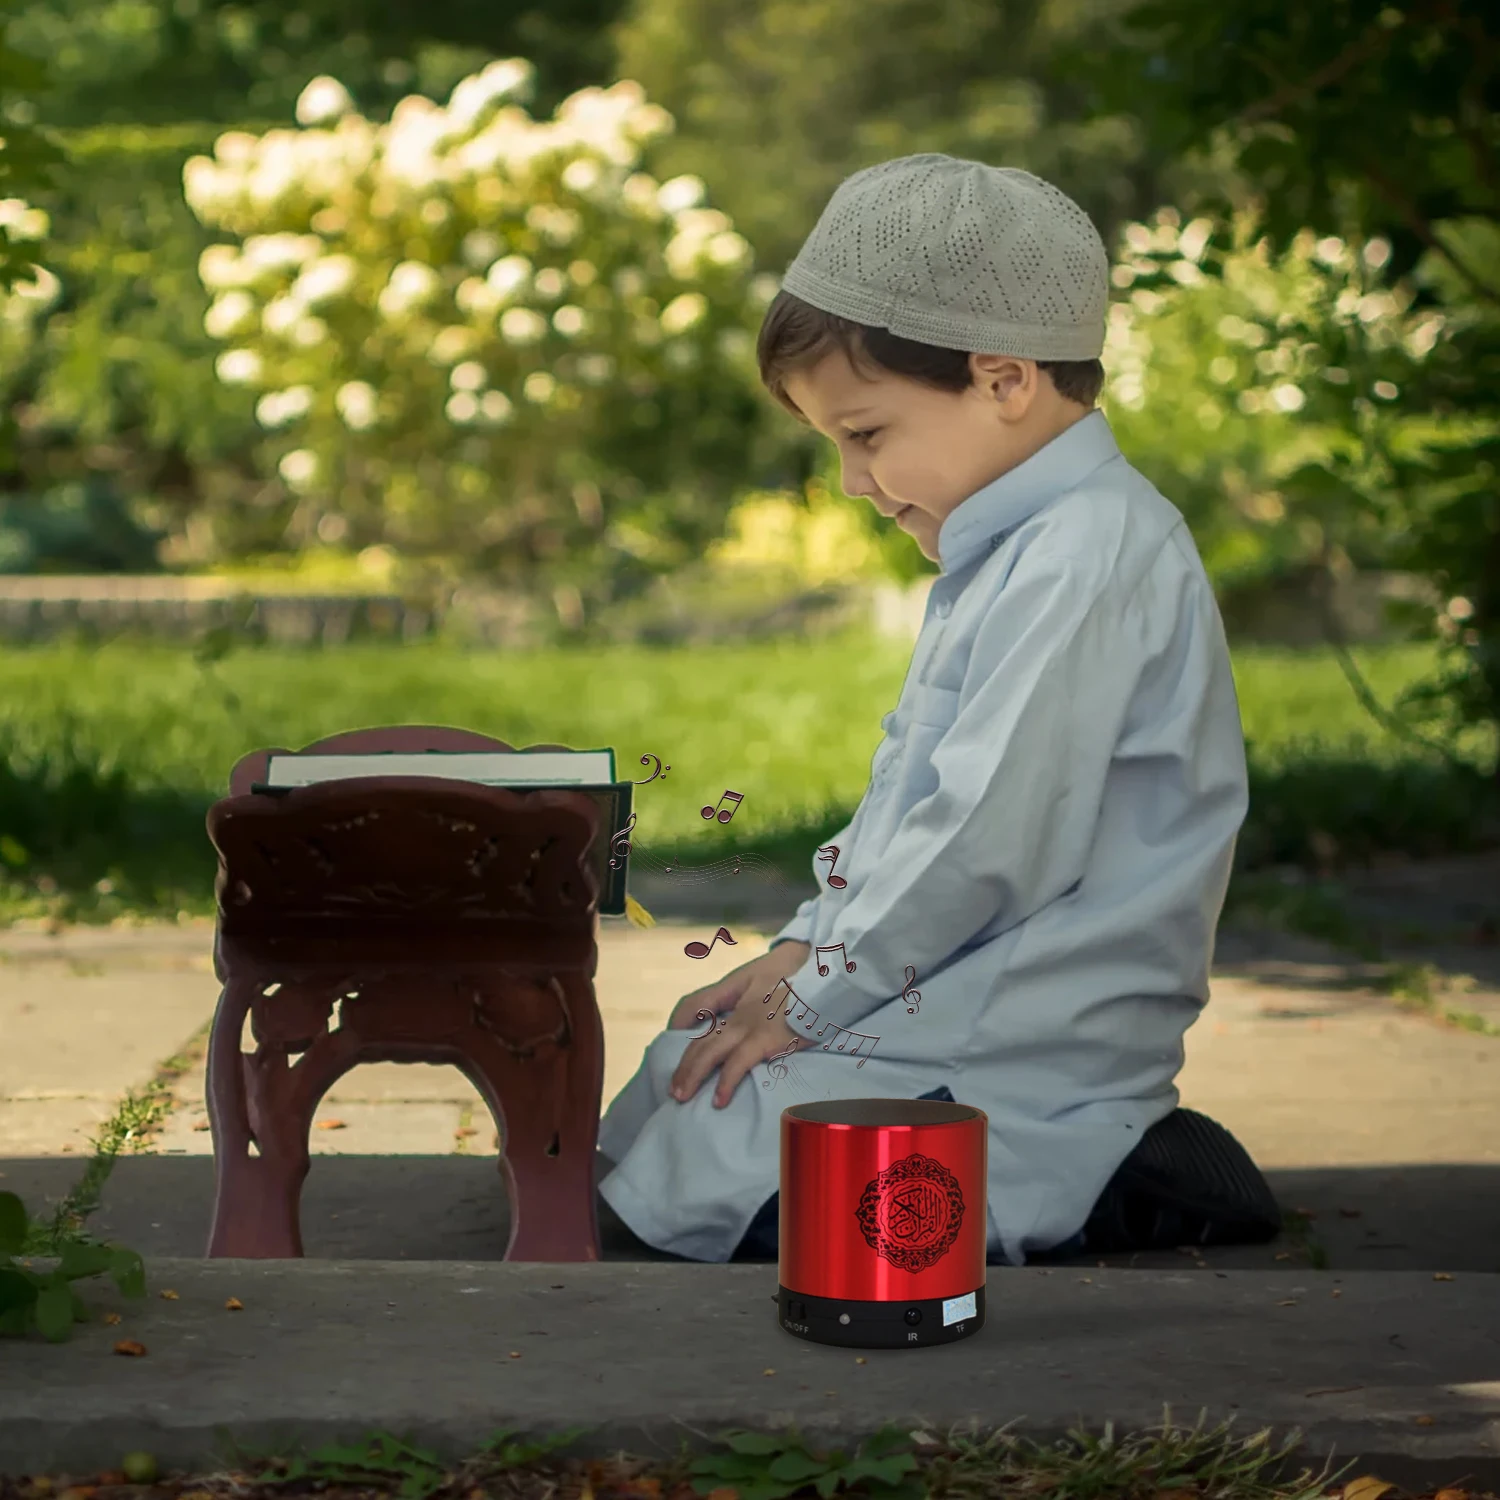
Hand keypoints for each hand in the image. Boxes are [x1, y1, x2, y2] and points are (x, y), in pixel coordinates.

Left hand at [667, 941, 810, 1108]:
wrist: (826, 971)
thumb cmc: (799, 974)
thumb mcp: (766, 975)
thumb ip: (747, 993)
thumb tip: (730, 1015)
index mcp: (737, 995)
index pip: (696, 1006)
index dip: (679, 1025)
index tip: (676, 1045)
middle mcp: (737, 1012)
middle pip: (700, 1040)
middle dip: (683, 1066)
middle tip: (674, 1090)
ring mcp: (749, 1025)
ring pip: (710, 1052)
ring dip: (692, 1076)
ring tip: (682, 1097)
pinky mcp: (766, 1039)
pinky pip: (738, 1064)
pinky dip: (725, 1082)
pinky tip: (719, 1100)